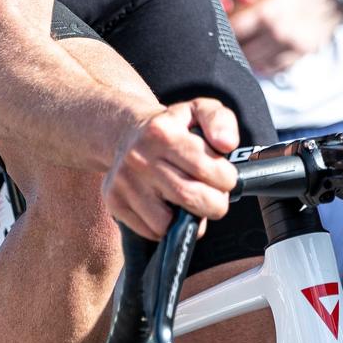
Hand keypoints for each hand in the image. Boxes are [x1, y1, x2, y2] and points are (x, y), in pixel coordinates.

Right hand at [102, 100, 240, 239]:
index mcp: (162, 132)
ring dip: (189, 218)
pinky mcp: (115, 202)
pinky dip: (167, 226)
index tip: (225, 176)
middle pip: (191, 198)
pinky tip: (168, 206)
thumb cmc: (171, 127)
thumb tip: (227, 144)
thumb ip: (220, 121)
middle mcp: (140, 158)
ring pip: (168, 223)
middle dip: (215, 204)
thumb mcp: (199, 111)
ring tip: (190, 199)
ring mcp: (124, 182)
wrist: (126, 134)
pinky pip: (151, 231)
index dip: (226, 179)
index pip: (206, 169)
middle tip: (215, 195)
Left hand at [229, 0, 342, 75]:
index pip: (233, 31)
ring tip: (243, 48)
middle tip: (228, 40)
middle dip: (234, 45)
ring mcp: (290, 47)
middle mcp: (277, 33)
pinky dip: (264, 65)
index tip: (219, 27)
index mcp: (266, 13)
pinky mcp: (299, 55)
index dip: (224, 30)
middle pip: (242, 50)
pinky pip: (274, 68)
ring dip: (247, 57)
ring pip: (256, 63)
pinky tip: (259, 57)